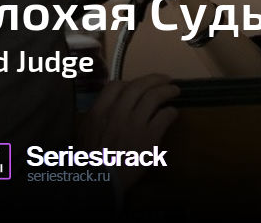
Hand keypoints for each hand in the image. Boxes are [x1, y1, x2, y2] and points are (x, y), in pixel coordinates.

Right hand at [78, 74, 179, 190]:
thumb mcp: (85, 133)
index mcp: (99, 111)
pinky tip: (173, 113)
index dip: (129, 83)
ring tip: (175, 90)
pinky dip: (171, 112)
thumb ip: (97, 116)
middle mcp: (117, 113)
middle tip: (165, 79)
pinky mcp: (150, 136)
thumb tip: (109, 107)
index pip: (115, 86)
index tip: (137, 85)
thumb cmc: (90, 161)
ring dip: (167, 90)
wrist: (99, 181)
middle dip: (154, 79)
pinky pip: (164, 116)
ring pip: (154, 97)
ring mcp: (134, 123)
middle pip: (139, 86)